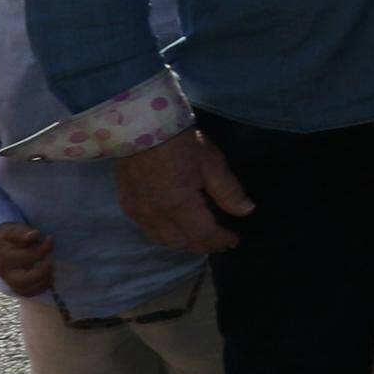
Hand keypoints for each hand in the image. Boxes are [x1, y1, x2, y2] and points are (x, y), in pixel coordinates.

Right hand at [0, 223, 53, 297]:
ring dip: (43, 281)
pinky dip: (40, 288)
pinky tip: (48, 277)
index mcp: (5, 257)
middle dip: (43, 272)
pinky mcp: (15, 287)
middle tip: (51, 261)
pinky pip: (28, 294)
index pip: (28, 257)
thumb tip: (35, 234)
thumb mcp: (14, 230)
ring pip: (27, 290)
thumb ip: (23, 233)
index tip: (50, 239)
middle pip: (24, 281)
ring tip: (51, 269)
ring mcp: (9, 282)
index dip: (43, 249)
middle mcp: (5, 273)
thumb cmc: (10, 236)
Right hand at [115, 131, 253, 257]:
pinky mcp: (126, 204)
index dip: (220, 240)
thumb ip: (228, 190)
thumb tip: (246, 211)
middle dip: (203, 245)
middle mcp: (155, 215)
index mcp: (179, 206)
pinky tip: (173, 228)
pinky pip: (146, 229)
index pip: (203, 234)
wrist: (139, 127)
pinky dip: (163, 234)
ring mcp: (138, 211)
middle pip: (181, 242)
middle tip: (219, 242)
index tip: (234, 240)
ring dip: (182, 243)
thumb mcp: (211, 162)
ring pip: (162, 240)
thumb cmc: (179, 143)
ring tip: (199, 238)